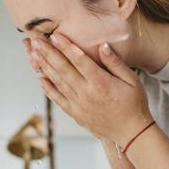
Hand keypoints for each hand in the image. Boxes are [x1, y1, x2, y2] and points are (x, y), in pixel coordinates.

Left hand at [24, 33, 152, 146]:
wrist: (131, 133)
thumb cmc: (134, 104)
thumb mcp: (132, 80)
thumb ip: (115, 63)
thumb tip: (102, 45)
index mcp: (101, 83)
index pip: (80, 60)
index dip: (66, 47)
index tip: (54, 35)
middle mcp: (86, 93)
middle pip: (63, 69)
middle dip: (48, 53)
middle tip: (35, 40)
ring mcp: (79, 105)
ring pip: (58, 82)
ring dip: (44, 67)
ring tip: (33, 54)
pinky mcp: (76, 114)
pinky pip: (58, 99)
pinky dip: (48, 88)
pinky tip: (40, 78)